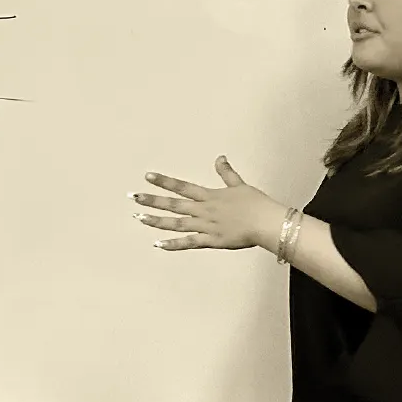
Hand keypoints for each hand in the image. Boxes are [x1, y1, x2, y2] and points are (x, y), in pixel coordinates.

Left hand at [134, 157, 286, 252]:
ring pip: (177, 223)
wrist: (267, 222)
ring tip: (139, 218)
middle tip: (134, 197)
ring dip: (157, 221)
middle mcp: (204, 210)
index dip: (164, 181)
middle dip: (152, 200)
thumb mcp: (239, 185)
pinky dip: (174, 244)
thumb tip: (220, 157)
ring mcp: (206, 226)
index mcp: (209, 196)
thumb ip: (226, 173)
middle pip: (174, 204)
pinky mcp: (212, 241)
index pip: (182, 187)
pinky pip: (189, 243)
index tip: (147, 177)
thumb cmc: (256, 204)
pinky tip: (158, 244)